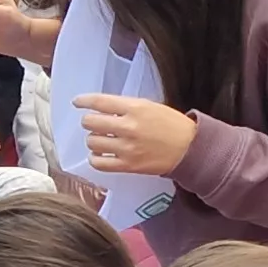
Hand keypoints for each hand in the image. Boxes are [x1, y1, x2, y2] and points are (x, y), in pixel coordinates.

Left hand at [76, 93, 197, 177]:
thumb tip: (102, 108)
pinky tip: (100, 155)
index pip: (100, 101)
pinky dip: (95, 158)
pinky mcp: (128, 165)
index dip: (84, 101)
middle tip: (94, 124)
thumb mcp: (150, 106)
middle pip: (91, 122)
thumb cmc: (172, 124)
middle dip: (89, 122)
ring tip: (101, 140)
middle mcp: (129, 127)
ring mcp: (127, 148)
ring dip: (93, 140)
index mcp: (135, 108)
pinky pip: (99, 163)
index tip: (77, 102)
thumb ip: (126, 107)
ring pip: (92, 142)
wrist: (190, 148)